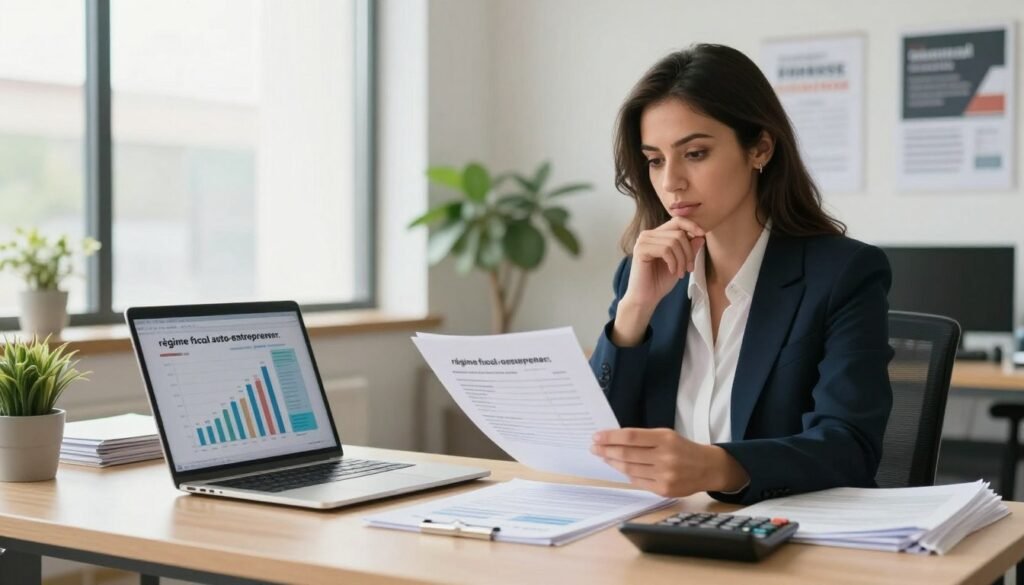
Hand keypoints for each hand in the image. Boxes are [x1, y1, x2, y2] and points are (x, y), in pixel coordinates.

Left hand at [591, 428, 748, 496]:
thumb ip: (644, 438)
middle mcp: (665, 457)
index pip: (631, 437)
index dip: (611, 437)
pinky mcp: (664, 490)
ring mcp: (664, 475)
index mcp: (665, 439)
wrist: (708, 468)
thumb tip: (615, 441)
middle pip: (627, 454)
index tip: (597, 436)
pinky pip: (638, 481)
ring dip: (613, 463)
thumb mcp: (667, 435)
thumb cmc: (683, 449)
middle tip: (594, 447)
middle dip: (606, 451)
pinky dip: (627, 475)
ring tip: (603, 457)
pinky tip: (619, 469)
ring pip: (629, 469)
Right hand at [623, 217, 704, 309]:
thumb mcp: (680, 263)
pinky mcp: (640, 249)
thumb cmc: (660, 282)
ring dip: (682, 259)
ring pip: (673, 241)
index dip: (691, 225)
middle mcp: (648, 235)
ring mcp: (643, 241)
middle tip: (689, 269)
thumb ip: (689, 249)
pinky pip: (665, 249)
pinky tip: (672, 271)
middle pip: (678, 232)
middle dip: (689, 252)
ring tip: (681, 273)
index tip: (703, 235)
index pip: (677, 221)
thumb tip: (701, 236)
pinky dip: (673, 262)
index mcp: (657, 235)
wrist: (645, 299)